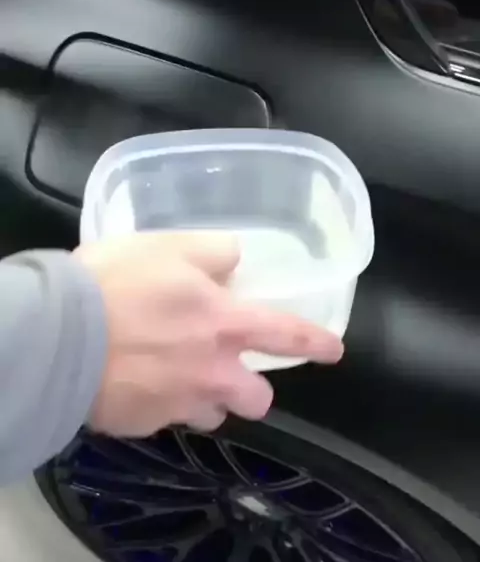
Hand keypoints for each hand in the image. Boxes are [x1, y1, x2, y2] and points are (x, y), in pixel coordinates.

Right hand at [75, 232, 342, 437]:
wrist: (60, 337)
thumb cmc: (117, 282)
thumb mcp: (167, 245)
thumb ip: (210, 251)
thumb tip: (234, 260)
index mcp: (223, 323)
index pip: (285, 333)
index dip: (314, 342)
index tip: (334, 351)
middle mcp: (211, 371)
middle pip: (257, 398)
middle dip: (252, 389)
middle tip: (228, 371)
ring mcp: (178, 403)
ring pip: (213, 415)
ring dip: (205, 399)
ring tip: (176, 377)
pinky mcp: (145, 424)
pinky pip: (166, 419)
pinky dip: (160, 405)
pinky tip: (137, 383)